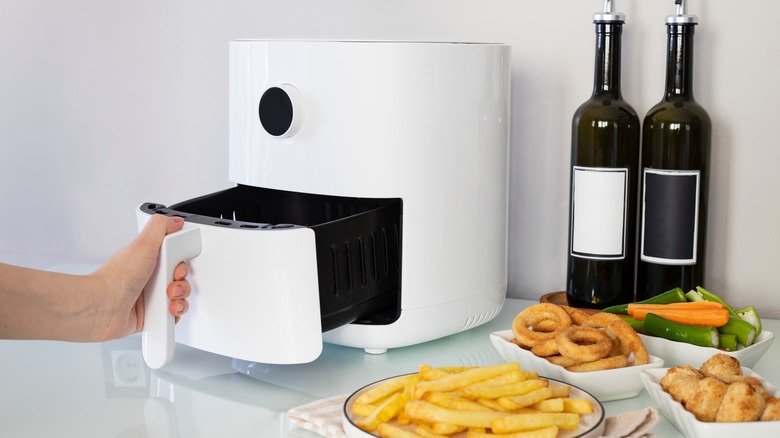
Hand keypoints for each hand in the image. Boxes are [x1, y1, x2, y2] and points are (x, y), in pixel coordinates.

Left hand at [90, 215, 191, 340]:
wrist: (102, 308)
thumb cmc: (116, 278)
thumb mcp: (142, 244)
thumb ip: (160, 227)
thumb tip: (174, 220)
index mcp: (146, 260)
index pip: (174, 258)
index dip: (181, 262)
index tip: (177, 264)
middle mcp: (147, 279)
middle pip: (179, 279)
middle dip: (182, 282)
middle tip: (171, 282)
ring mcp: (148, 299)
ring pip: (178, 298)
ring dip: (180, 299)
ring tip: (168, 298)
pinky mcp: (149, 317)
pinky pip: (172, 317)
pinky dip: (174, 314)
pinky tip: (168, 311)